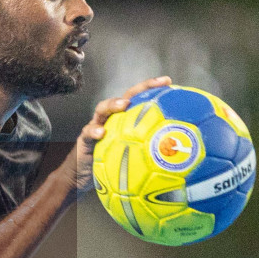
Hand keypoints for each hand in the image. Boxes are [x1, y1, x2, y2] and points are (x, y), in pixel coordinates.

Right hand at [63, 76, 171, 190]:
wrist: (83, 176)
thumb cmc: (111, 167)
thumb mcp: (133, 159)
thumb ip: (148, 153)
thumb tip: (175, 156)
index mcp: (125, 121)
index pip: (140, 100)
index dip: (153, 88)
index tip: (168, 81)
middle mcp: (112, 120)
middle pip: (125, 98)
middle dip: (140, 89)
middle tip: (154, 86)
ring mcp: (96, 126)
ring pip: (103, 109)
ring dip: (113, 105)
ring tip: (123, 106)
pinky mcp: (85, 138)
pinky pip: (89, 132)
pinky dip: (94, 131)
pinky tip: (102, 133)